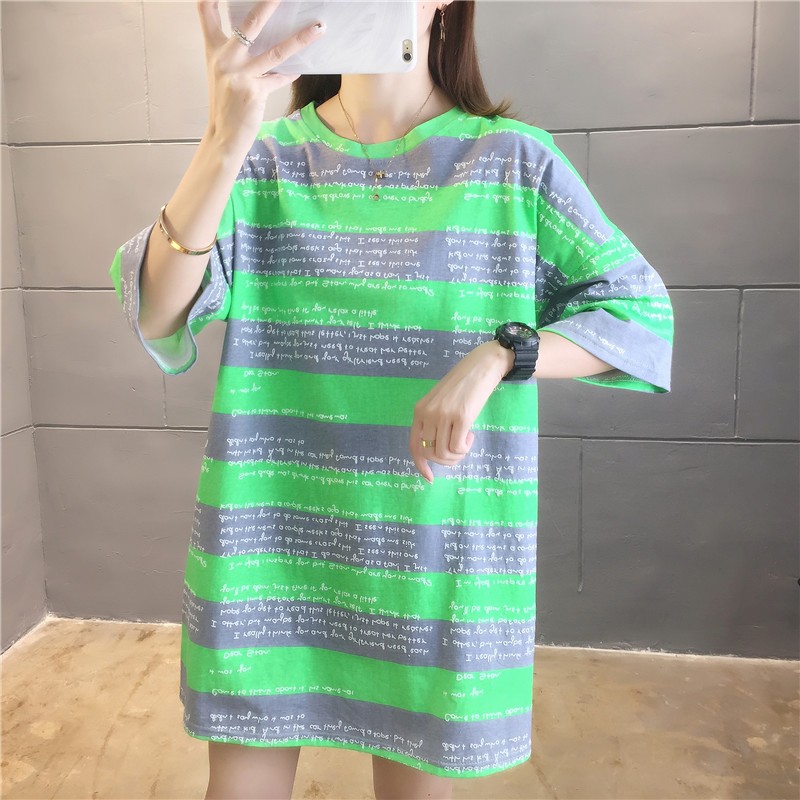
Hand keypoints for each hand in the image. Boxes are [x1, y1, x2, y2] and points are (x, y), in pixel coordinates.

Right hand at [197, 0, 326, 157]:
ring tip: (319, 28)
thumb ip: (235, 53)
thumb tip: (260, 35)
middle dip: (269, 4)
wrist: (223, 136)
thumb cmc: (226, 104)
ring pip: (276, 52)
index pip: (206, 12)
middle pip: (250, 23)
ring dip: (300, 39)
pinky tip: (301, 68)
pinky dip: (291, 73)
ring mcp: (240, 75)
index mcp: (214, 50)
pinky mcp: (254, 92)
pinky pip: (280, 78)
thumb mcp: (222, 73)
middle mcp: (225, 59)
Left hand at [409, 341, 512, 483]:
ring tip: (466, 441)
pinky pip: (458, 447)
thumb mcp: (439, 402)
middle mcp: (428, 413)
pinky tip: (471, 436)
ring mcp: (444, 415)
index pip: (414, 445)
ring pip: (444, 453)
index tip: (430, 477)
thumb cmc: (462, 386)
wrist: (481, 367)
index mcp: (419, 411)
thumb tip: (434, 451)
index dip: (420, 465)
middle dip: (446, 460)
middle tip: (459, 451)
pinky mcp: (462, 417)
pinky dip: (465, 449)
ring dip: (457, 455)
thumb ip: (433, 422)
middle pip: (431, 453)